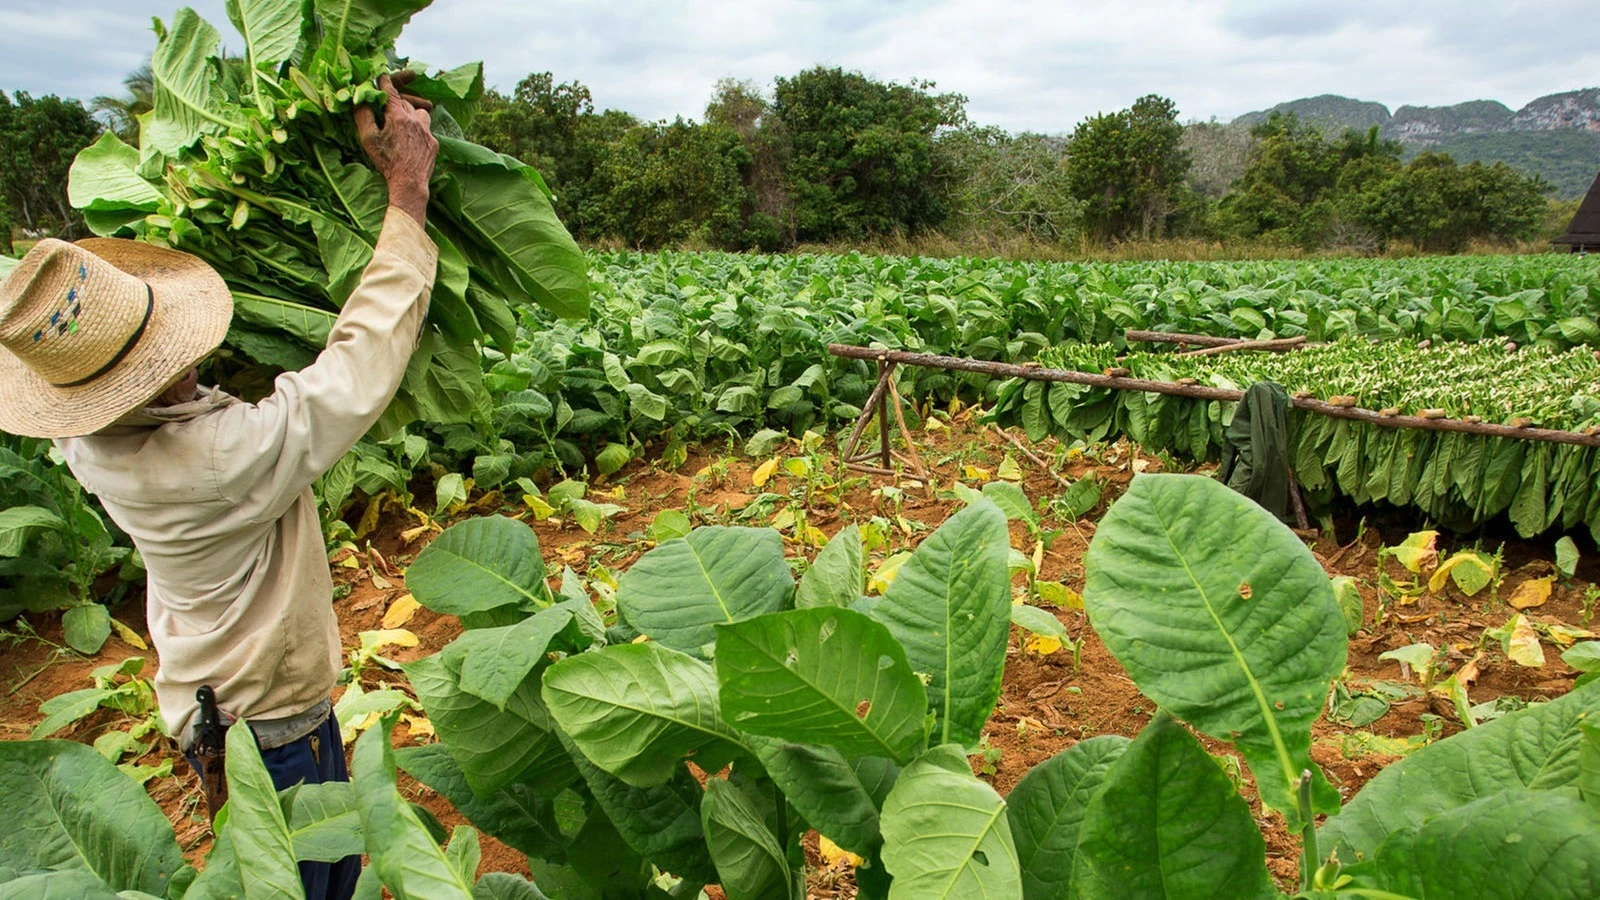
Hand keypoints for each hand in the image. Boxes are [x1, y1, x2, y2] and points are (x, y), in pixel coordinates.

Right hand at [355, 73, 438, 225]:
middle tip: (387, 109)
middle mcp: (415, 120)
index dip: (385, 83)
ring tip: (403, 123)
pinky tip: (412, 140)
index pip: (391, 93)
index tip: (382, 76)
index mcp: (398, 116)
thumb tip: (361, 100)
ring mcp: (427, 132)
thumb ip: (363, 116)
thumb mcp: (368, 139)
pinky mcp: (434, 143)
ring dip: (411, 114)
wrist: (409, 183)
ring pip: (420, 113)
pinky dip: (418, 130)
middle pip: (405, 103)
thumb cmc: (386, 162)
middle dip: (396, 103)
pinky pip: (426, 129)